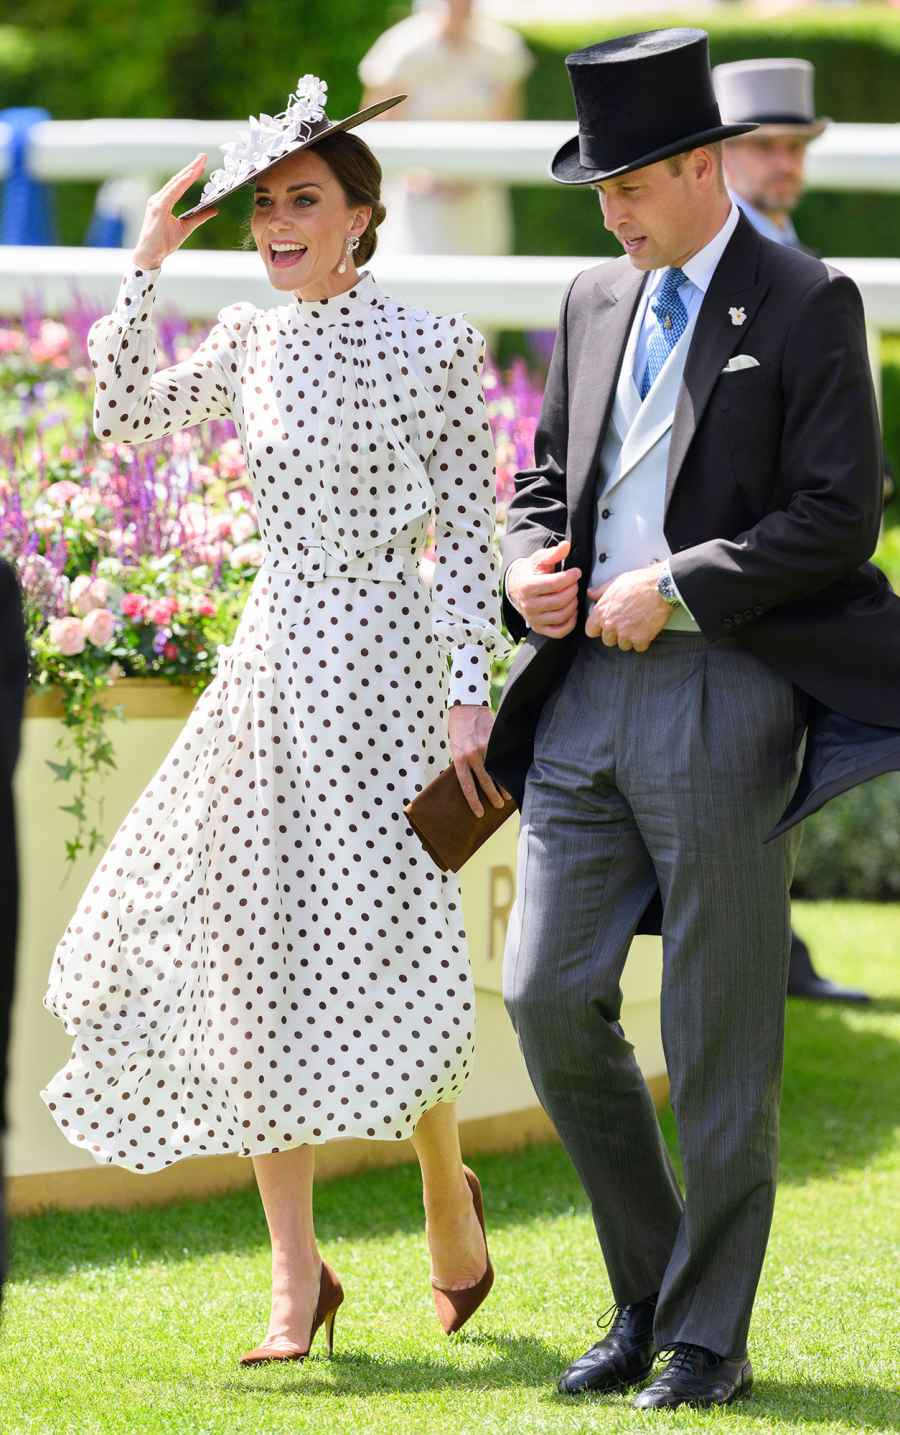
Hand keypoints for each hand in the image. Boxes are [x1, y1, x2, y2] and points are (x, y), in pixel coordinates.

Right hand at [131, 154, 217, 270]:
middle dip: (191, 167)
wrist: (150, 255)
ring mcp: (157, 202)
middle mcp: (158, 198)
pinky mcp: (157, 208)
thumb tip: (214, 209)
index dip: (191, 173)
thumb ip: (199, 217)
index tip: (201, 163)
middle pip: (177, 180)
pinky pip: (172, 193)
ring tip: (199, 163)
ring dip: (188, 172)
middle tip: (203, 156)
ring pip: (175, 184)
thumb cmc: (163, 243)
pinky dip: (181, 184)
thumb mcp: (185, 228)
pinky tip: (190, 176)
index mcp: (163, 201)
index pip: (179, 184)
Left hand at [448, 705, 510, 816]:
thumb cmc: (459, 729)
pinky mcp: (495, 739)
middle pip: (485, 781)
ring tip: (508, 795)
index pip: (467, 785)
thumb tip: (473, 781)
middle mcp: (472, 754)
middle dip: (493, 796)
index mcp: (459, 758)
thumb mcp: (455, 747)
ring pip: (496, 770)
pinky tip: (513, 774)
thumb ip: (463, 762)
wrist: (466, 706)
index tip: (479, 813)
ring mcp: (485, 746)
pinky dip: (507, 767)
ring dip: (503, 784)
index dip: (473, 801)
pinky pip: (502, 756)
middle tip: (499, 806)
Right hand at [507, 539, 581, 637]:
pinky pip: (559, 631)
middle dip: (573, 590)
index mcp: (527, 586)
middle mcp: (528, 605)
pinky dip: (570, 623)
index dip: (570, 577)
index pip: (555, 584)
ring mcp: (533, 619)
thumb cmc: (531, 572)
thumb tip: (565, 546)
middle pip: (560, 600)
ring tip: (573, 595)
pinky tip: (571, 611)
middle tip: (574, 584)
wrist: (517, 587)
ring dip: (573, 605)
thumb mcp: (539, 559)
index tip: (576, 572)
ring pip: (561, 616)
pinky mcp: (539, 629)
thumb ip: (553, 553)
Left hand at [585, 563, 672, 651]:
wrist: (661, 587)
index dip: (598, 629)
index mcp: (601, 612)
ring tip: (637, 624)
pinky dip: (643, 641)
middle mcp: (611, 625)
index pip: (590, 631)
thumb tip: (591, 593)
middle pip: (608, 640)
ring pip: (623, 645)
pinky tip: (646, 629)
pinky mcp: (641, 639)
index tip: (604, 627)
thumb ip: (600, 591)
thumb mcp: (615, 582)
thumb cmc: (639, 582)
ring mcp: (626, 633)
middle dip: (616, 634)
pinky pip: (639, 647)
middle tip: (626, 623)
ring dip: (630, 638)